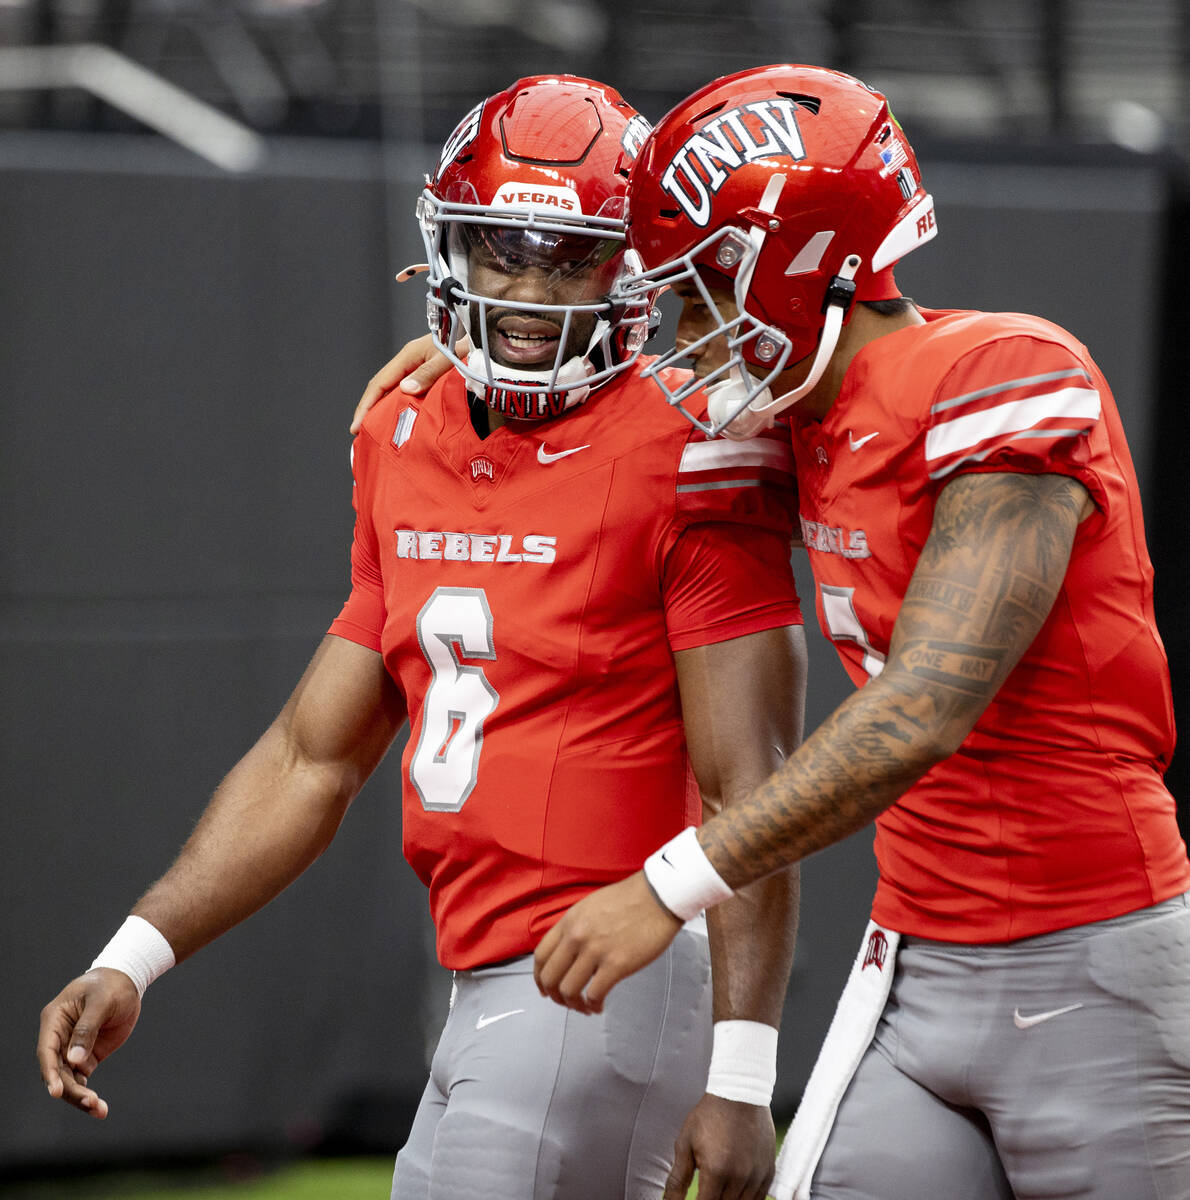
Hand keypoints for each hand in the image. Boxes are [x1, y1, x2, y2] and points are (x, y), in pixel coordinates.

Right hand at [37, 968, 141, 1118]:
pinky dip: (88, 1093)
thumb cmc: (111, 985)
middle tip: (92, 1103)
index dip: (50, 1073)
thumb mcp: (101, 1000)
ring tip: (99, 1110)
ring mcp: (72, 1049)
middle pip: (58, 1072)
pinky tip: (98, 1108)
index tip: (57, 1092)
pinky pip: (82, 1079)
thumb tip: (74, 1059)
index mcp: (55, 1020)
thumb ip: (87, 1028)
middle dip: (72, 1091)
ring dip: (81, 1097)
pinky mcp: (87, 1057)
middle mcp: (59, 1038)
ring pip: (69, 1080)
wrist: (127, 981)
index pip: (47, 1052)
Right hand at [350, 334, 462, 432]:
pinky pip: (410, 393)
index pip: (379, 383)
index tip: (356, 426)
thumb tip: (405, 389)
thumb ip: (428, 372)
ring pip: (395, 391)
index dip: (366, 405)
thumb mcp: (447, 357)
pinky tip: (402, 419)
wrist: (483, 335)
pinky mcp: (430, 375)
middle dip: (370, 410)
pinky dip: (402, 407)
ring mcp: (419, 368)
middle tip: (362, 433)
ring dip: (385, 410)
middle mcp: (411, 361)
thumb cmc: (467, 342)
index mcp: (409, 355)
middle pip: (383, 388)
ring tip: (378, 431)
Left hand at [533, 872, 681, 1013]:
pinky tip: (599, 1006)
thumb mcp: (590, 906)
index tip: (545, 989)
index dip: (539, 978)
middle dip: (555, 996)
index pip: (541, 956)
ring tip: (585, 1007)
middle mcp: (577, 937)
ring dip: (574, 1005)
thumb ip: (576, 927)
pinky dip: (593, 1005)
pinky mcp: (616, 965)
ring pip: (569, 990)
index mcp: (569, 921)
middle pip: (550, 978)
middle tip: (565, 1002)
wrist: (658, 895)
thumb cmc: (629, 899)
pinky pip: (594, 995)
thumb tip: (569, 952)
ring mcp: (595, 951)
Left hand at [664, 1093, 775, 1199]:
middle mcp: (740, 1178)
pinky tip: (734, 1190)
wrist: (740, 1091)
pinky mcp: (769, 1172)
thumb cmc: (709, 1115)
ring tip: (718, 1188)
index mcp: (716, 1171)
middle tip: (705, 1190)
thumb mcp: (686, 1142)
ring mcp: (757, 1176)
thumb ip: (677, 1178)